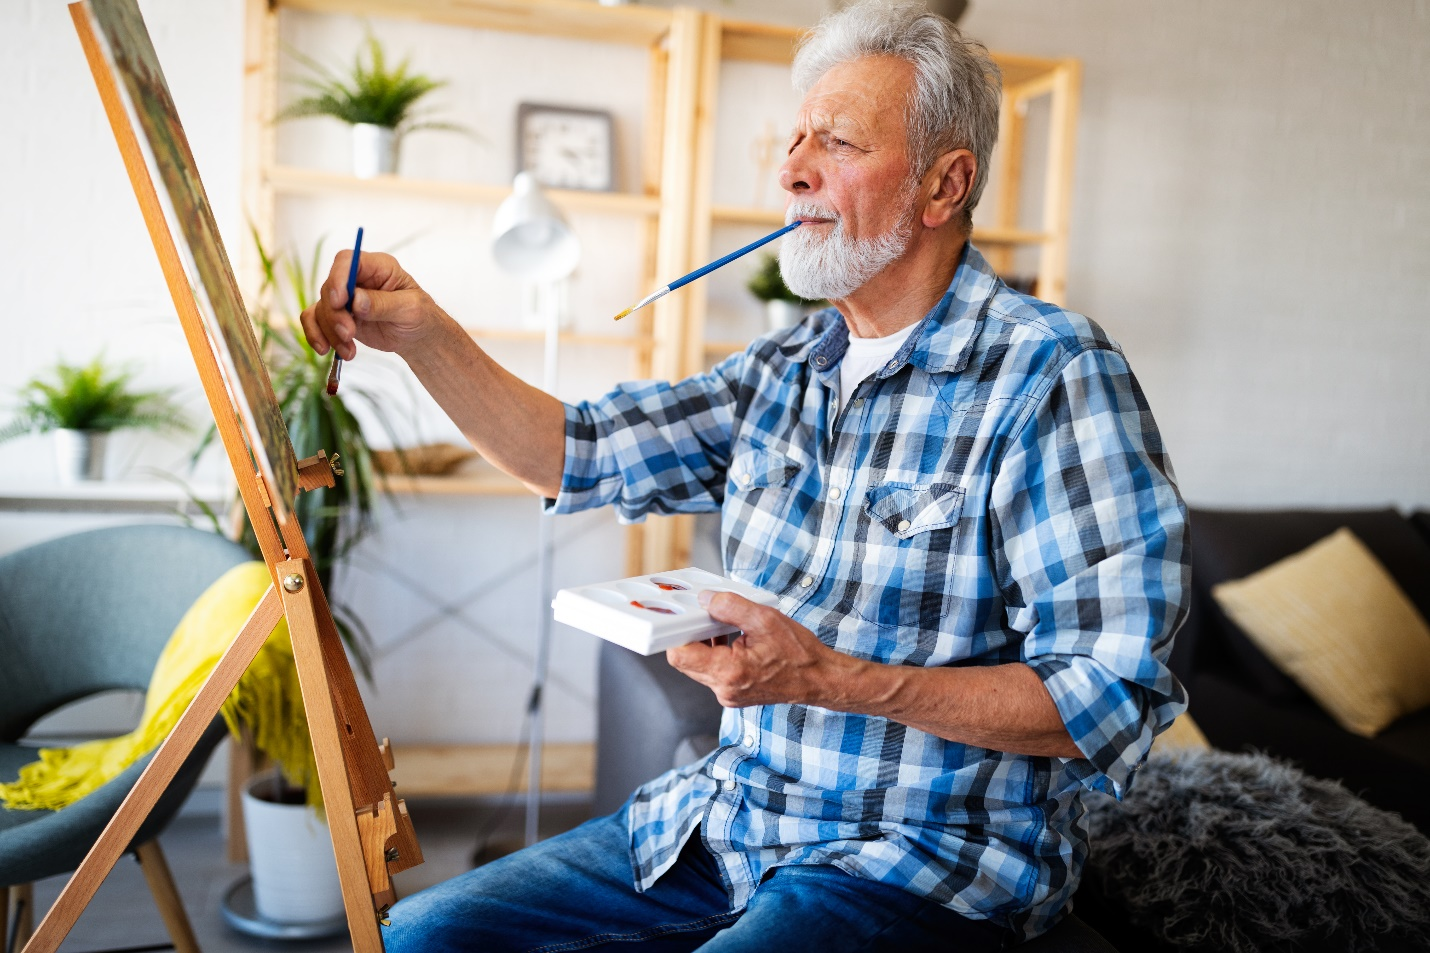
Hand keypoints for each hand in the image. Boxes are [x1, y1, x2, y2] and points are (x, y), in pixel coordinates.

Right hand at [299, 251, 451, 361]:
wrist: (416, 336)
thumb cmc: (420, 316)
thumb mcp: (410, 309)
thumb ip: (383, 304)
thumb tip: (356, 300)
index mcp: (378, 267)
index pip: (348, 260)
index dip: (338, 278)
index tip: (340, 301)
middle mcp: (358, 278)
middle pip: (330, 288)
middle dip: (336, 315)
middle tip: (349, 334)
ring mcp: (345, 297)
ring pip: (321, 308)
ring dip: (330, 332)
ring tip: (349, 351)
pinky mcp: (338, 315)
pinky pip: (315, 321)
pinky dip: (317, 335)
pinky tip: (327, 350)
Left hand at [666, 591, 854, 707]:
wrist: (819, 679)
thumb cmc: (799, 654)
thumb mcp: (764, 619)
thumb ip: (730, 606)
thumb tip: (706, 599)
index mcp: (729, 672)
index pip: (680, 655)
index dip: (677, 633)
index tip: (684, 616)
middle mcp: (724, 688)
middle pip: (686, 660)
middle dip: (692, 635)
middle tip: (708, 616)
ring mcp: (727, 694)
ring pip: (698, 666)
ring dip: (705, 644)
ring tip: (726, 627)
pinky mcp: (732, 693)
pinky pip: (712, 671)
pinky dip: (717, 653)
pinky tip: (732, 639)